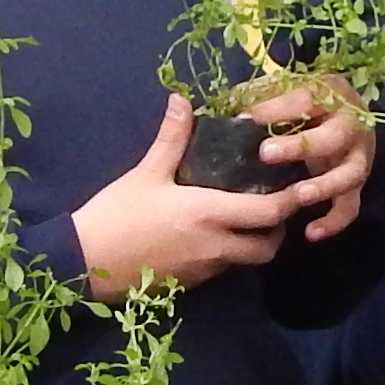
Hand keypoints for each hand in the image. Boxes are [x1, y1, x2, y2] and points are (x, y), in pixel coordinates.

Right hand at [70, 95, 304, 296]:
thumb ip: (172, 138)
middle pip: (267, 247)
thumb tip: (181, 100)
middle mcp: (216, 246)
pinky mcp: (190, 283)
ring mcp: (204, 269)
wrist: (84, 262)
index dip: (290, 202)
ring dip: (252, 243)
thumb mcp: (146, 173)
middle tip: (274, 208)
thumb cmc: (116, 214)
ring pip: (245, 261)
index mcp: (210, 214)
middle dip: (277, 231)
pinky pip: (221, 269)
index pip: (268, 213)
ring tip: (245, 219)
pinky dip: (227, 254)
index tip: (299, 186)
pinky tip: (212, 236)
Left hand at [243, 82, 374, 242]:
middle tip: (266, 154)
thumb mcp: (282, 92)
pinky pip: (350, 207)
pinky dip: (333, 222)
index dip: (275, 110)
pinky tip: (310, 233)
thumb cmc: (298, 104)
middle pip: (334, 136)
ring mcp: (358, 157)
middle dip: (300, 147)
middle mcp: (351, 125)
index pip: (306, 100)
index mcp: (331, 94)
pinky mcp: (357, 185)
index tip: (244, 120)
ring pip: (350, 174)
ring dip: (324, 186)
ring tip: (298, 196)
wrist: (341, 116)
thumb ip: (258, 98)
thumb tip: (230, 113)